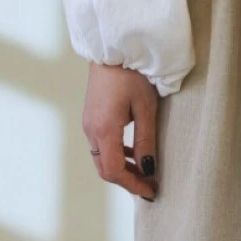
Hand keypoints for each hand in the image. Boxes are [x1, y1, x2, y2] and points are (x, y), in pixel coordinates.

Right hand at [82, 63, 159, 198]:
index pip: (114, 171)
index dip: (133, 185)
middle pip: (105, 168)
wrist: (113, 48)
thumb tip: (148, 169)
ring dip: (122, 169)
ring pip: (102, 158)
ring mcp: (88, 123)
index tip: (152, 192)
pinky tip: (134, 152)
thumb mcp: (145, 108)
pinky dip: (117, 155)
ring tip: (145, 172)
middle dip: (127, 181)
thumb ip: (146, 141)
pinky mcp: (91, 117)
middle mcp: (91, 130)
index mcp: (103, 129)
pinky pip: (101, 145)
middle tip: (150, 186)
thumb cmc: (132, 74)